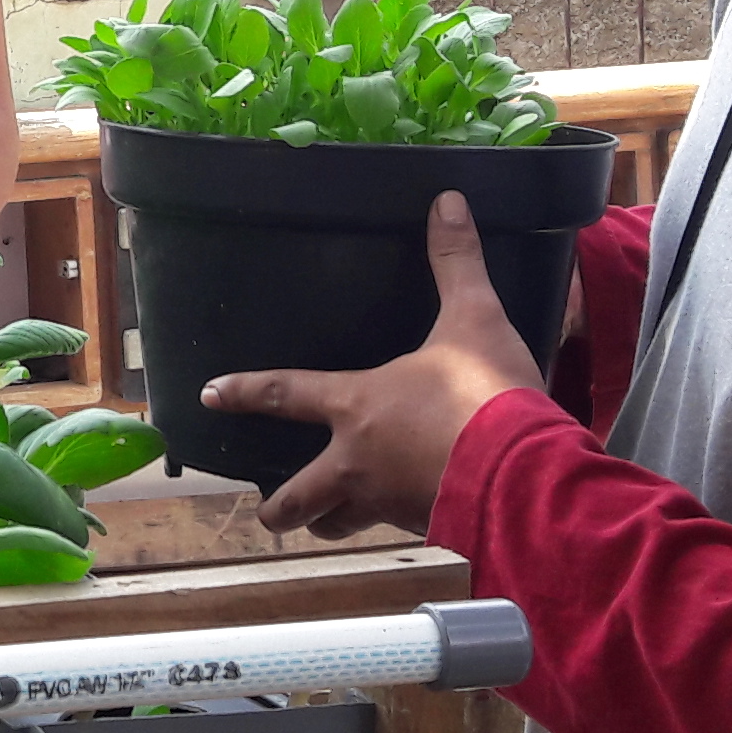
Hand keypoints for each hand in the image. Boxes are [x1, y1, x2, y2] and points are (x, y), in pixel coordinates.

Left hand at [202, 192, 542, 541]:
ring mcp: (387, 503)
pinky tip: (404, 516)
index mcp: (357, 407)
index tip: (209, 396)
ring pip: (339, 523)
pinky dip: (391, 525)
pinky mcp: (425, 529)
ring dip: (327, 522)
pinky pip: (394, 531)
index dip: (245, 392)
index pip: (286, 394)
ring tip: (325, 522)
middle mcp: (357, 462)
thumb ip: (456, 263)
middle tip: (270, 514)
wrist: (522, 474)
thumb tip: (448, 200)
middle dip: (280, 508)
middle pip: (299, 496)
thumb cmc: (486, 394)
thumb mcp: (474, 319)